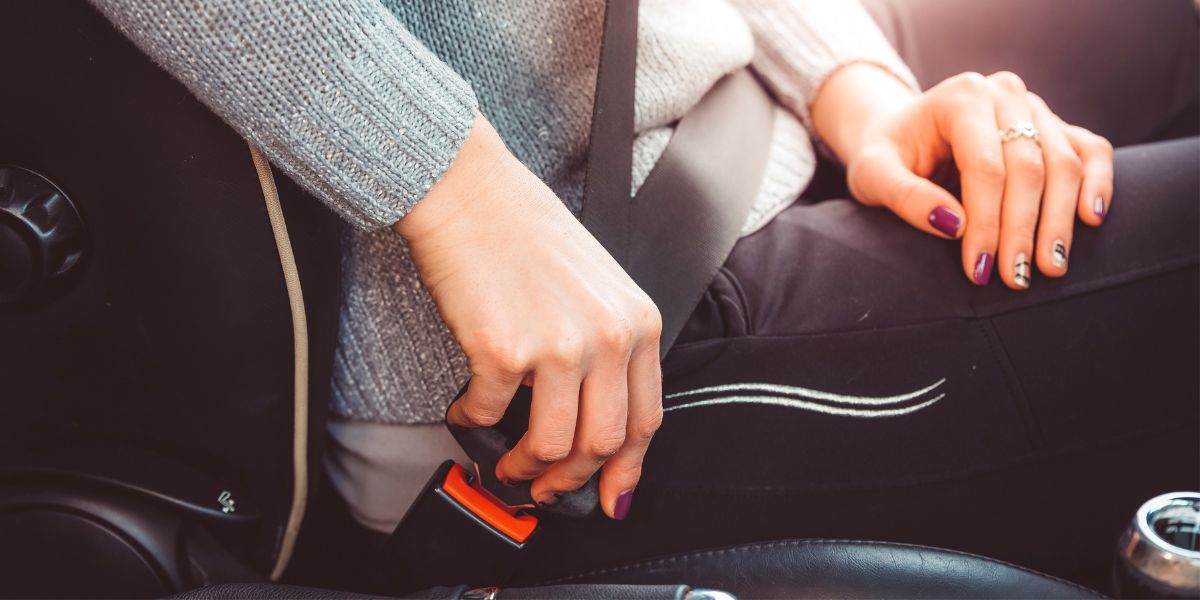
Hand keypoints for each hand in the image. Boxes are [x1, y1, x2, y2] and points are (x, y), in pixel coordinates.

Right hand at [395, 114, 662, 518]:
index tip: (611, 497)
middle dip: (570, 481)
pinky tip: (465, 413)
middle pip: (601, 444)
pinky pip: (488, 415)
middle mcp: (607, 337)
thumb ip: (608, 346)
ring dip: (524, 469)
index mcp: (637, 322)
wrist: (469, 190)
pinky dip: (472, 424)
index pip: (646, 419)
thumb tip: (592, 414)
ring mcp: (557, 345)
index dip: (627, 470)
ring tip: (504, 464)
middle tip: (544, 488)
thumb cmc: (526, 229)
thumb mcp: (598, 285)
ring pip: (551, 446)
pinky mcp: (503, 350)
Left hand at [815, 65, 1113, 288]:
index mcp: (961, 98)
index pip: (984, 167)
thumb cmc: (885, 156)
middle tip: (1016, 278)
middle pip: (1029, 166)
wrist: (902, 133)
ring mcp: (1034, 106)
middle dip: (1023, 229)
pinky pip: (1089, 150)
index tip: (979, 269)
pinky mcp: (1054, 125)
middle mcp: (1004, 93)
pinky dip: (1097, 183)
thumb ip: (905, 197)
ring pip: (1064, 163)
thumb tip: (953, 226)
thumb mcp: (873, 175)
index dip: (986, 222)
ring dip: (1060, 219)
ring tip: (1050, 267)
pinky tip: (1091, 219)